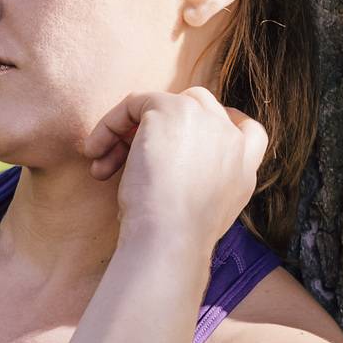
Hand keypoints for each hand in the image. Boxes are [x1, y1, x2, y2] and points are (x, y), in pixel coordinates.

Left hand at [80, 85, 267, 253]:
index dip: (214, 125)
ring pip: (163, 104)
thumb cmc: (173, 239)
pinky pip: (134, 103)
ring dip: (128, 132)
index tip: (180, 138)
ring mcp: (205, 119)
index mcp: (244, 167)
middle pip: (196, 108)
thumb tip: (169, 178)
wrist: (170, 237)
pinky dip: (110, 125)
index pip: (246, 130)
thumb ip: (200, 187)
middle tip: (128, 160)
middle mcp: (231, 138)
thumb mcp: (201, 214)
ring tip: (104, 164)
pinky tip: (96, 154)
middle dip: (159, 128)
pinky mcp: (171, 109)